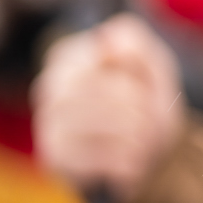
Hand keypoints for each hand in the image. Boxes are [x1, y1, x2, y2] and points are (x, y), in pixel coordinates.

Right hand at [35, 15, 184, 200]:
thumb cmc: (147, 104)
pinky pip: (87, 159)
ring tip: (145, 142)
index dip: (133, 79)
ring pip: (91, 125)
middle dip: (137, 109)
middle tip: (152, 121)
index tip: (146, 91)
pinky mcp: (54, 157)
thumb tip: (108, 39)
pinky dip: (120, 162)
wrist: (151, 156)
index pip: (98, 58)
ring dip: (133, 136)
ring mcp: (48, 123)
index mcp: (72, 57)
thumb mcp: (153, 67)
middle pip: (96, 92)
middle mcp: (50, 87)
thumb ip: (134, 43)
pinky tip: (131, 163)